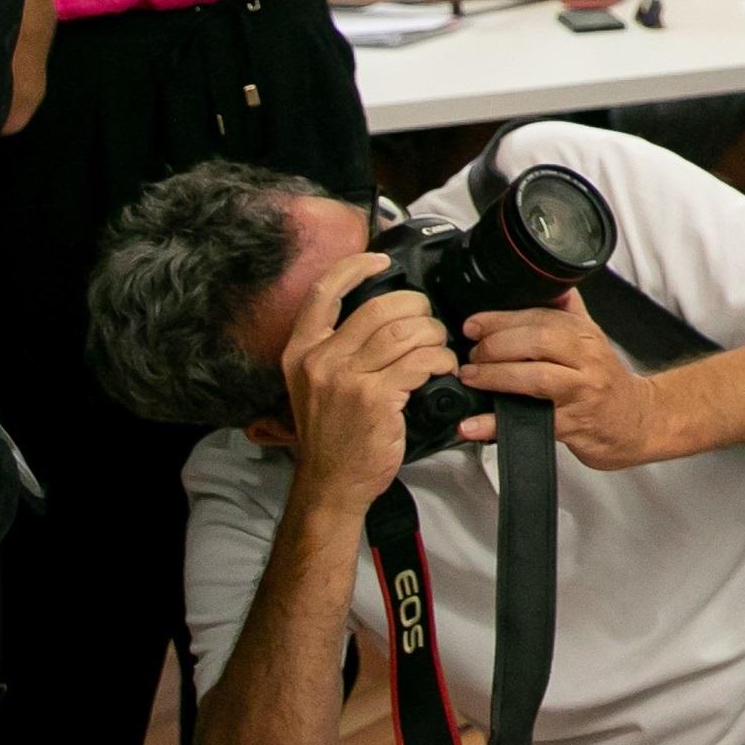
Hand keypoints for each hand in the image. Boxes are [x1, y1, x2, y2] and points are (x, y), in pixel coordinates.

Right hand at [281, 254, 456, 520]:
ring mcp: (346, 379)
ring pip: (406, 332)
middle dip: (417, 308)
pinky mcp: (375, 398)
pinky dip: (441, 359)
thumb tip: (383, 311)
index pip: (325, 291)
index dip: (356, 267)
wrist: (331, 483)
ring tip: (439, 347)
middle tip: (429, 322)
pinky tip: (443, 367)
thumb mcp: (315, 383)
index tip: (381, 260)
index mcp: (301, 351)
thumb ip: (337, 347)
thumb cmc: (332, 433)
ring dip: (434, 335)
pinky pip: (421, 361)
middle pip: (380, 307)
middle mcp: (319, 360)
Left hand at [457, 296, 666, 469]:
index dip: (502, 319)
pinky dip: (497, 425)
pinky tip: (473, 425)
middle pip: (539, 341)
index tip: (474, 324)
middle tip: (472, 354)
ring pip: (536, 377)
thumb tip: (549, 285)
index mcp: (586, 335)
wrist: (636, 422)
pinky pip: (530, 422)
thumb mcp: (594, 341)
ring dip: (496, 376)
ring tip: (471, 377)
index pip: (543, 316)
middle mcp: (587, 360)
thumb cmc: (608, 382)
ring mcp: (581, 393)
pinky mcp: (572, 426)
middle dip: (497, 344)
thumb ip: (570, 312)